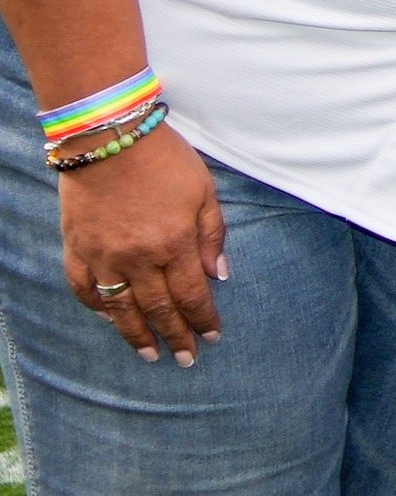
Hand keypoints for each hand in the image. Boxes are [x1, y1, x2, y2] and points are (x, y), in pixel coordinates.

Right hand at [61, 126, 225, 363]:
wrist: (108, 136)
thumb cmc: (164, 160)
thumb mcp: (204, 192)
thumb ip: (213, 236)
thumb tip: (219, 275)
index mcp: (174, 244)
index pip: (192, 295)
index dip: (203, 319)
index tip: (213, 337)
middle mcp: (138, 258)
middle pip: (159, 309)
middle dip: (176, 336)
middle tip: (186, 359)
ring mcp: (103, 256)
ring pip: (121, 308)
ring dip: (136, 334)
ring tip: (150, 354)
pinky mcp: (77, 248)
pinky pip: (85, 289)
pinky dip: (97, 307)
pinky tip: (110, 319)